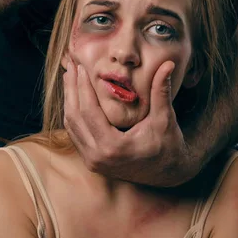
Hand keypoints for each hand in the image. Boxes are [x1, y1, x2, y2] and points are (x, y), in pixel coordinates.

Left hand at [62, 60, 201, 186]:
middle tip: (70, 65)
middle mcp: (97, 157)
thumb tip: (167, 64)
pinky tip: (75, 97)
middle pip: (74, 117)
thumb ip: (161, 91)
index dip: (82, 87)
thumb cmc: (168, 145)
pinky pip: (75, 134)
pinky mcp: (91, 161)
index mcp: (114, 147)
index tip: (81, 67)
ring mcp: (92, 161)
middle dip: (71, 89)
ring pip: (71, 126)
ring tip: (70, 77)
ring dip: (69, 100)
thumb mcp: (165, 119)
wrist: (167, 172)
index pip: (89, 111)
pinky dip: (73, 113)